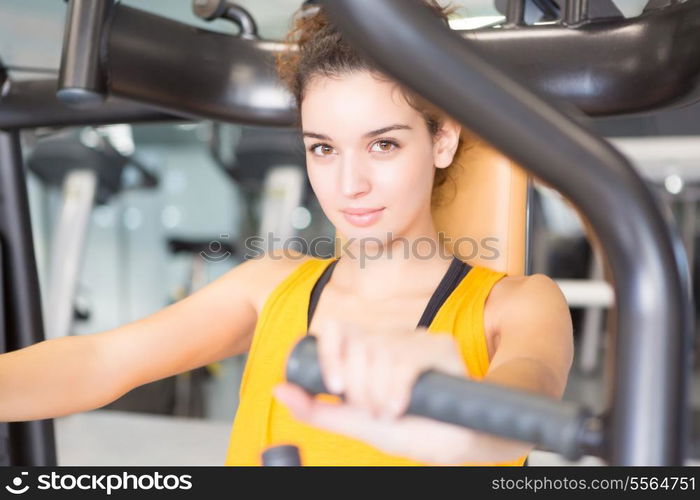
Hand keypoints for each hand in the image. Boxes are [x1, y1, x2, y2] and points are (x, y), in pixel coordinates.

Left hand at [273, 319, 478, 463]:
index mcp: (370, 349)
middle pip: (357, 344)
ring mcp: (418, 338)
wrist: (458, 443)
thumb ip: (318, 410)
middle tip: (374, 411)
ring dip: (379, 392)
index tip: (335, 385)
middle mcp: (393, 337)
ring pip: (380, 351)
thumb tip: (279, 390)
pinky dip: (398, 389)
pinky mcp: (442, 347)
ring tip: (391, 412)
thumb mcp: (357, 423)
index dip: (330, 353)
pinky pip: (405, 359)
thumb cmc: (411, 430)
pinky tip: (402, 406)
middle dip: (359, 387)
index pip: (336, 329)